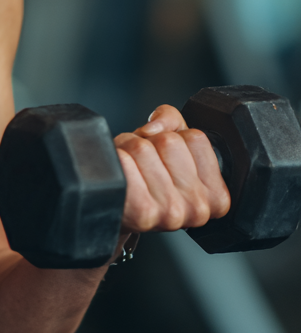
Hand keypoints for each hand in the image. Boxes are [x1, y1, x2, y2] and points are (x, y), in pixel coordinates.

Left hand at [115, 104, 230, 233]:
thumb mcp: (168, 144)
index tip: (167, 156)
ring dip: (128, 148)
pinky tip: (121, 175)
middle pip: (169, 141)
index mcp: (217, 195)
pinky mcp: (143, 212)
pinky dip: (117, 159)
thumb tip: (158, 124)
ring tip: (131, 168)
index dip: (174, 136)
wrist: (121, 207)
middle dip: (149, 141)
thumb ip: (173, 120)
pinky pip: (125, 162)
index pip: (197, 138)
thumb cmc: (146, 177)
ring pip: (143, 148)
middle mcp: (199, 208)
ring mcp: (172, 213)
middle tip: (144, 163)